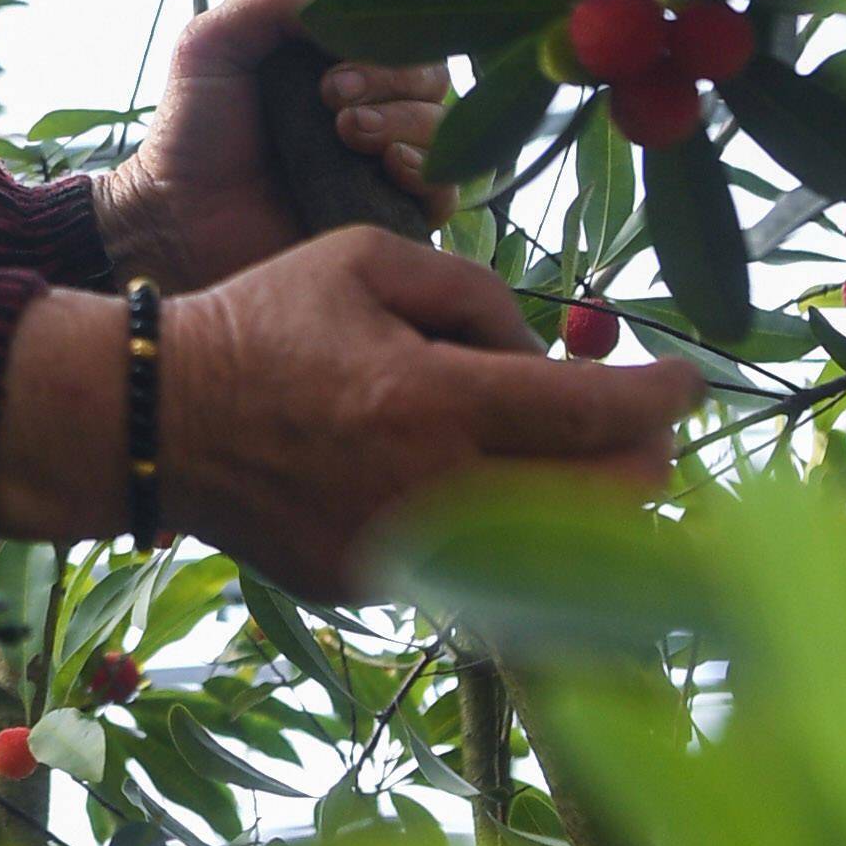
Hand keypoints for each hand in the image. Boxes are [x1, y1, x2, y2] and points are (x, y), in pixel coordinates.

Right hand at [0, 230, 692, 598]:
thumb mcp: (367, 258)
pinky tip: (469, 480)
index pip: (594, 414)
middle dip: (642, 457)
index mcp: (430, 400)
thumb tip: (545, 351)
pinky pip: (475, 561)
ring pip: (550, 549)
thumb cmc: (263, 322)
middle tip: (641, 422)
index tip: (690, 378)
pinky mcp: (377, 587)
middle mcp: (430, 490)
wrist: (156, 421)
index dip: (662, 396)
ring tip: (574, 452)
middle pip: (600, 501)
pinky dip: (496, 523)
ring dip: (583, 501)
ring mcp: (405, 552)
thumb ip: (475, 293)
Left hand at [92, 0, 448, 287]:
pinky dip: (429, 172)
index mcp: (337, 63)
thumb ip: (270, 1)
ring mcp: (382, 165)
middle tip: (330, 98)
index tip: (329, 65)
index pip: (400, 35)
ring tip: (346, 134)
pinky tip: (390, 168)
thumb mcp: (213, 43)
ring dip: (404, 123)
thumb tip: (336, 1)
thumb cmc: (193, 131)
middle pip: (431, 79)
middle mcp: (371, 109)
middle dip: (390, 80)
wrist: (177, 217)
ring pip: (440, 130)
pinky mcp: (388, 217)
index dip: (381, 41)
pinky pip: (445, 192)